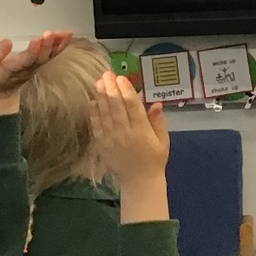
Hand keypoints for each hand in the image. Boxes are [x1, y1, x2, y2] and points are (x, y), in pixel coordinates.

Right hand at [0, 30, 74, 114]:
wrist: (1, 90)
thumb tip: (7, 41)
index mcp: (12, 71)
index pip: (24, 62)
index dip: (32, 51)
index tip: (37, 39)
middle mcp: (27, 70)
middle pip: (39, 59)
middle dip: (46, 46)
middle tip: (50, 34)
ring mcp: (36, 67)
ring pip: (49, 56)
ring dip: (57, 44)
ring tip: (65, 33)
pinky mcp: (41, 63)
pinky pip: (53, 54)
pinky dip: (61, 44)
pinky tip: (67, 34)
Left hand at [91, 73, 170, 223]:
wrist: (139, 181)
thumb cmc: (154, 159)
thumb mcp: (163, 140)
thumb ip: (158, 121)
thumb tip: (156, 103)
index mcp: (142, 131)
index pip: (133, 107)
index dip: (126, 91)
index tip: (121, 78)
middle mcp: (125, 134)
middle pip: (116, 108)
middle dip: (111, 89)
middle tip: (107, 74)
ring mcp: (112, 140)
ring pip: (105, 115)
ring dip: (101, 97)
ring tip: (98, 82)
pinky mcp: (102, 146)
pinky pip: (97, 127)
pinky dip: (94, 114)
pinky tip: (92, 102)